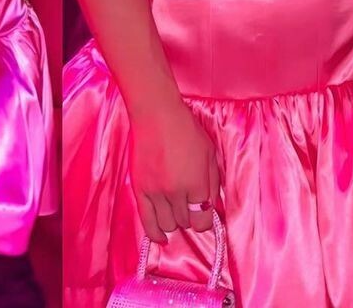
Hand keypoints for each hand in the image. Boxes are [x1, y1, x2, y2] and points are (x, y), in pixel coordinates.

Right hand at [128, 98, 221, 243]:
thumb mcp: (209, 153)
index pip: (203, 221)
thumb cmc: (186, 129)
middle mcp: (176, 192)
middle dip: (190, 216)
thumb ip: (213, 182)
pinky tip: (161, 236)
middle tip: (189, 204)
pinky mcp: (139, 190)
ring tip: (176, 211)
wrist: (156, 115)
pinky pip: (146, 222)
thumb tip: (213, 205)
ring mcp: (156, 193)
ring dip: (174, 221)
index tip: (205, 215)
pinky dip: (154, 233)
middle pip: (185, 222)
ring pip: (167, 225)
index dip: (206, 221)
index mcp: (196, 183)